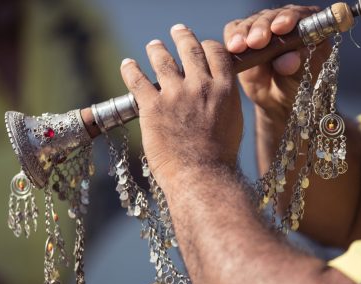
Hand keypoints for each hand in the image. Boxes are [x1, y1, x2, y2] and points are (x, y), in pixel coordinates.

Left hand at [120, 24, 242, 182]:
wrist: (201, 176)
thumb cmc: (218, 157)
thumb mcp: (232, 123)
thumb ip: (224, 102)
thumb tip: (218, 93)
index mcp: (223, 89)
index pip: (215, 52)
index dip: (207, 45)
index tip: (201, 46)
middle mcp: (200, 86)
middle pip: (189, 49)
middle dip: (182, 36)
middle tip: (177, 30)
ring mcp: (175, 94)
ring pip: (163, 60)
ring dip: (157, 49)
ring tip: (154, 45)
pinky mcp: (152, 106)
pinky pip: (137, 80)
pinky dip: (130, 69)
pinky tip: (127, 64)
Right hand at [224, 5, 330, 118]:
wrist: (276, 98)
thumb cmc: (295, 85)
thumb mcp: (301, 79)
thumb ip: (299, 67)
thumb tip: (289, 59)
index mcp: (307, 26)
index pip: (300, 15)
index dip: (289, 19)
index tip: (281, 29)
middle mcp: (284, 20)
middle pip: (272, 16)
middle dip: (263, 28)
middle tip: (256, 42)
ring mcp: (262, 26)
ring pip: (251, 22)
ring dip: (244, 34)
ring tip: (239, 47)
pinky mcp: (243, 36)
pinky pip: (234, 30)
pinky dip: (232, 38)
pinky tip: (232, 48)